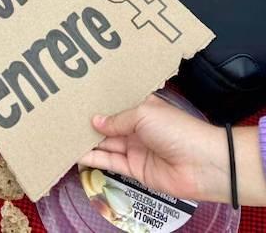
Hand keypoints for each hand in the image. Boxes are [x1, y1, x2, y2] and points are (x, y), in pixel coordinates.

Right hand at [79, 94, 265, 205]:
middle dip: (88, 121)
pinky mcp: (133, 169)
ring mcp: (134, 148)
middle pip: (107, 124)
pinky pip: (109, 162)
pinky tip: (76, 154)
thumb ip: (117, 119)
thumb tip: (95, 122)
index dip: (98, 100)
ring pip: (105, 143)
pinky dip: (93, 159)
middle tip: (63, 117)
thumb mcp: (144, 114)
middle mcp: (136, 126)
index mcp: (142, 107)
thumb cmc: (177, 130)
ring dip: (86, 140)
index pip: (116, 102)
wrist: (202, 165)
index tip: (76, 96)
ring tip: (63, 135)